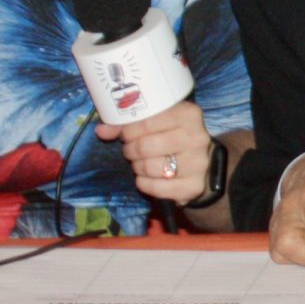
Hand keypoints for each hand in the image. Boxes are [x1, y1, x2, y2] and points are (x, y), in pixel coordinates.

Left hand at [98, 99, 212, 203]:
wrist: (203, 163)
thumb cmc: (174, 138)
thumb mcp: (157, 124)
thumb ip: (129, 125)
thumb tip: (101, 130)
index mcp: (188, 115)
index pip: (146, 121)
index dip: (129, 130)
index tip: (126, 135)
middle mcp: (196, 137)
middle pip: (145, 146)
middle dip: (131, 150)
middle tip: (131, 151)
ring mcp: (198, 163)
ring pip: (149, 167)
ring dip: (137, 167)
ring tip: (140, 164)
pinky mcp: (194, 186)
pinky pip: (157, 188)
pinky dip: (144, 184)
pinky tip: (146, 179)